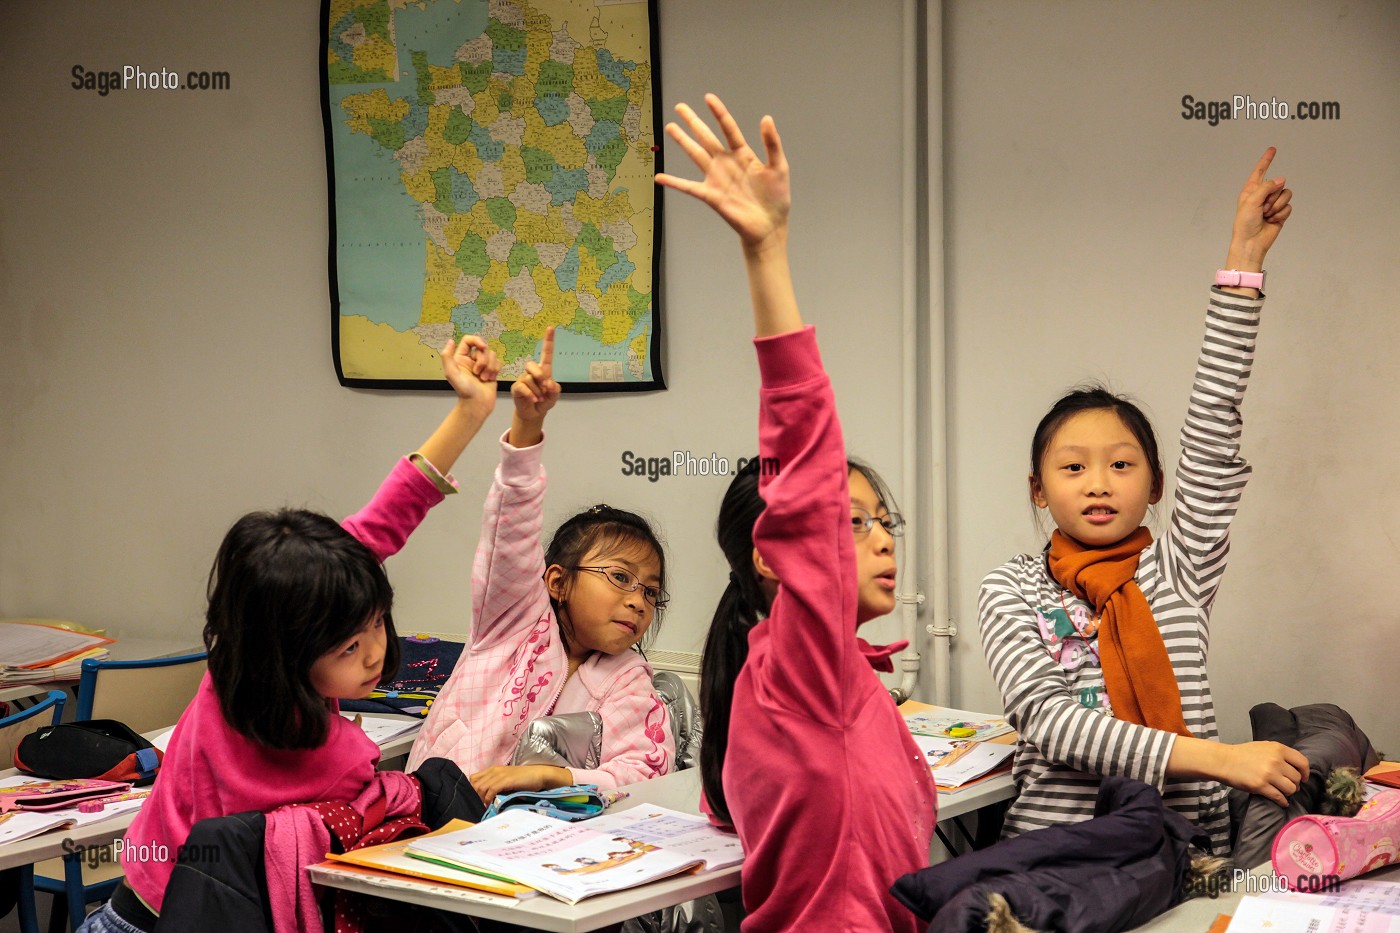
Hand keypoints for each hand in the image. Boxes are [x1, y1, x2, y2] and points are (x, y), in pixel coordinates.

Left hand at [441, 335, 500, 416]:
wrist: (477, 404)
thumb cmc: (464, 391)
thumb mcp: (451, 374)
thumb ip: (447, 357)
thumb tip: (450, 341)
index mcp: (461, 358)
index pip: (469, 340)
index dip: (477, 340)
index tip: (483, 347)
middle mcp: (472, 359)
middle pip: (483, 348)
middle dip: (484, 360)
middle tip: (478, 373)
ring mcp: (483, 365)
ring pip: (492, 355)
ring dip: (489, 367)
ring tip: (484, 378)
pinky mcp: (492, 371)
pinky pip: (498, 362)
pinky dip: (495, 371)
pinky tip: (490, 379)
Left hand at [468, 764, 570, 804]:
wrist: (539, 775)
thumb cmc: (523, 780)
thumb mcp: (506, 781)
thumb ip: (495, 786)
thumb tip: (484, 798)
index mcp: (492, 770)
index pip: (473, 779)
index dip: (472, 790)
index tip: (477, 800)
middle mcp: (494, 770)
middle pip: (474, 784)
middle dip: (475, 796)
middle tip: (480, 805)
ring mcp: (499, 774)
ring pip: (480, 787)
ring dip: (480, 799)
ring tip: (485, 807)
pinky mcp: (506, 780)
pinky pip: (490, 790)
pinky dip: (488, 799)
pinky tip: (490, 804)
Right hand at [511, 326, 559, 423]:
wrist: (534, 413)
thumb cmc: (544, 401)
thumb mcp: (554, 396)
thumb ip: (555, 389)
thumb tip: (548, 384)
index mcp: (544, 370)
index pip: (546, 353)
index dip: (548, 341)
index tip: (551, 328)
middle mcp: (532, 372)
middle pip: (532, 365)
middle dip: (539, 375)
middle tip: (545, 386)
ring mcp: (523, 379)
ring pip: (529, 379)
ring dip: (537, 391)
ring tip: (540, 399)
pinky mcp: (516, 387)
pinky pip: (522, 387)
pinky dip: (530, 395)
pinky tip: (534, 400)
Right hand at [655, 94, 789, 254]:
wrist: (769, 225)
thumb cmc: (777, 197)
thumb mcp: (779, 167)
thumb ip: (772, 143)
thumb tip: (766, 118)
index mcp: (743, 154)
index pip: (728, 128)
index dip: (718, 113)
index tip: (708, 98)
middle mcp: (727, 162)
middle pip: (706, 137)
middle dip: (693, 121)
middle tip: (680, 107)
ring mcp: (717, 178)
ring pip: (696, 155)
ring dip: (683, 141)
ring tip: (670, 127)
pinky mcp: (711, 196)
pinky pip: (688, 187)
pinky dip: (674, 183)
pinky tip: (659, 177)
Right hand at [1220, 741, 1309, 806]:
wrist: (1223, 761)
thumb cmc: (1243, 753)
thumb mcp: (1264, 747)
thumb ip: (1280, 754)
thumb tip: (1296, 767)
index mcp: (1278, 749)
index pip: (1302, 762)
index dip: (1305, 772)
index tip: (1303, 778)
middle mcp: (1276, 761)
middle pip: (1297, 778)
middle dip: (1294, 784)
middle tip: (1288, 786)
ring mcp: (1269, 774)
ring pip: (1291, 789)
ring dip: (1288, 793)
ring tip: (1282, 792)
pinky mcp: (1261, 786)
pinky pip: (1279, 797)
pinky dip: (1282, 802)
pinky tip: (1281, 802)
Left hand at [1227, 147, 1292, 268]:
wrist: (1251, 242)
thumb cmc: (1245, 223)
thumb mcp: (1251, 201)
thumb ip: (1267, 187)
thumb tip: (1282, 180)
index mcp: (1251, 190)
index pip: (1260, 171)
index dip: (1266, 160)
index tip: (1272, 149)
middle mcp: (1262, 195)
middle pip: (1278, 184)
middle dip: (1272, 197)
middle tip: (1262, 209)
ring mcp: (1272, 203)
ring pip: (1286, 195)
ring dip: (1277, 206)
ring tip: (1266, 215)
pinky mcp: (1280, 212)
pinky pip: (1289, 207)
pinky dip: (1281, 214)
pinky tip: (1272, 221)